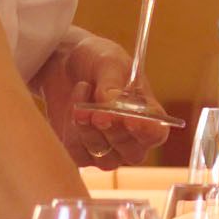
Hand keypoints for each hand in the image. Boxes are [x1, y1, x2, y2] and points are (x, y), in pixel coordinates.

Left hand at [35, 34, 172, 166]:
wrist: (62, 63)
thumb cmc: (95, 60)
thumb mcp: (107, 62)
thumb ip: (112, 84)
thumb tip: (112, 104)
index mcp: (148, 114)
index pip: (156, 133)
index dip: (146, 131)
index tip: (129, 119)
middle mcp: (132, 137)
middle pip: (132, 153)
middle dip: (114, 131)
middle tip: (98, 113)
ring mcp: (108, 149)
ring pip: (106, 159)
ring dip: (89, 131)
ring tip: (80, 98)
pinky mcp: (82, 152)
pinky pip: (80, 157)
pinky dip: (73, 134)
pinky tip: (72, 108)